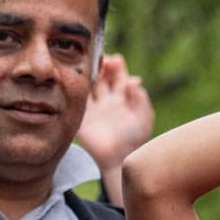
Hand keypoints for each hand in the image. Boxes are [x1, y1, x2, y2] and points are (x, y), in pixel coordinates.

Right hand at [77, 54, 153, 205]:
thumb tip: (134, 79)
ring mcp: (93, 109)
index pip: (118, 76)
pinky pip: (76, 101)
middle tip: (99, 59)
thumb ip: (140, 98)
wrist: (119, 160)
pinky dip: (74, 91)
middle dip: (100, 66)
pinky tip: (75, 82)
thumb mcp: (144, 117)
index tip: (115, 59)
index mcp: (122, 99)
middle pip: (101, 77)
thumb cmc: (135, 140)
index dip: (116, 66)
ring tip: (86, 67)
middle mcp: (107, 101)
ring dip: (87, 76)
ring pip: (88, 86)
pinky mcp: (81, 118)